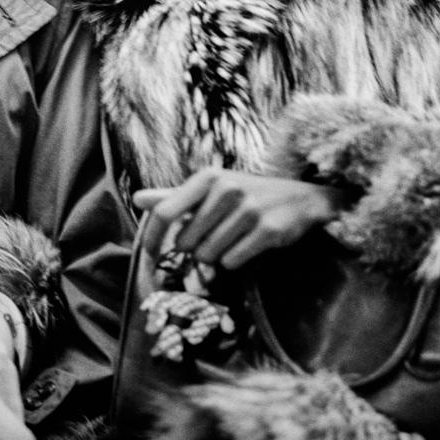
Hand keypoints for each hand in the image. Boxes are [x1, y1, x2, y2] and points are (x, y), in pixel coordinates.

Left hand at [133, 169, 345, 269]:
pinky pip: (232, 261)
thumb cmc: (248, 194)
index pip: (166, 211)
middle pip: (186, 241)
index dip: (152, 237)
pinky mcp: (268, 230)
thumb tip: (137, 199)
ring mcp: (249, 209)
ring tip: (232, 240)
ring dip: (215, 256)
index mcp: (208, 177)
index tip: (149, 255)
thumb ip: (174, 196)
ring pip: (208, 255)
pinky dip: (235, 261)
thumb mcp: (211, 189)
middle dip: (195, 248)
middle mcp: (227, 189)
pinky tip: (247, 246)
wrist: (302, 198)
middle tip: (213, 238)